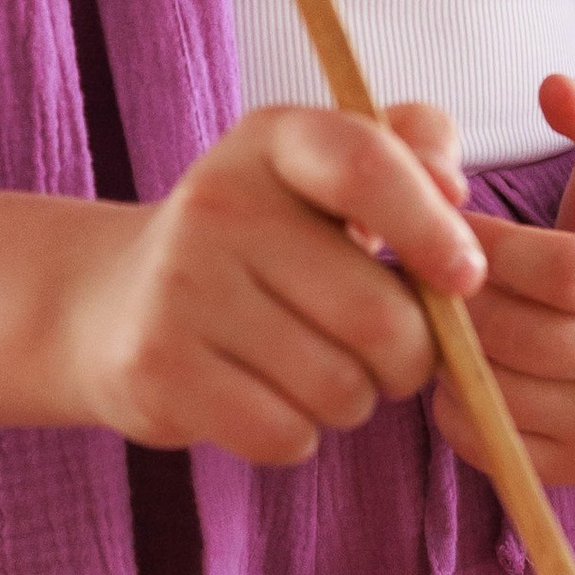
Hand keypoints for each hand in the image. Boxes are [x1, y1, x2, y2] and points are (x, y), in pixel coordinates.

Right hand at [59, 101, 482, 466]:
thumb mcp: (321, 174)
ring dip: (353, 399)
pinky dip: (298, 435)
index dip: (433, 228)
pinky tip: (271, 402)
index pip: (366, 165)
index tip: (465, 278)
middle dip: (410, 357)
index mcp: (273, 139)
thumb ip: (408, 151)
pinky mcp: (156, 367)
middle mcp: (218, 201)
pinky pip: (284, 434)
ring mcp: (179, 286)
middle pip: (376, 314)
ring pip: (338, 386)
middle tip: (393, 357)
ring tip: (320, 373)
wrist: (108, 301)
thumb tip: (453, 188)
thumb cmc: (258, 240)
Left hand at [443, 75, 574, 489]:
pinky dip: (453, 398)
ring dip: (449, 345)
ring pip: (497, 390)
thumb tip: (555, 90)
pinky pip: (487, 437)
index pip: (565, 271)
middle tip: (417, 260)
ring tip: (437, 302)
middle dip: (457, 293)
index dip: (490, 245)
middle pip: (522, 335)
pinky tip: (462, 353)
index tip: (448, 217)